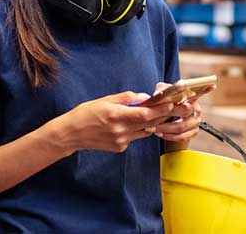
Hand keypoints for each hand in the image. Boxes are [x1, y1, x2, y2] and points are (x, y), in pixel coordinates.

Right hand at [57, 91, 175, 153]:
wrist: (72, 134)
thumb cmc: (86, 113)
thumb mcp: (104, 100)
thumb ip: (125, 98)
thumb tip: (143, 97)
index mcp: (116, 115)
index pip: (145, 114)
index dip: (160, 110)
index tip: (170, 104)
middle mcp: (120, 130)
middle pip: (148, 123)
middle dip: (161, 115)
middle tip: (173, 108)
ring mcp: (121, 141)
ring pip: (143, 131)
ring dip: (151, 123)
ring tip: (158, 113)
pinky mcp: (119, 148)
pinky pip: (134, 137)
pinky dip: (137, 129)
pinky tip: (132, 123)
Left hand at [151, 82, 215, 142]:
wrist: (168, 117)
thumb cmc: (166, 102)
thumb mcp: (163, 92)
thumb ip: (162, 89)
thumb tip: (159, 92)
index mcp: (192, 97)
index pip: (200, 92)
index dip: (206, 88)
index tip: (212, 84)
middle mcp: (197, 109)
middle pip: (184, 113)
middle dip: (168, 117)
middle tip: (153, 120)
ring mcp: (196, 121)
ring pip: (181, 128)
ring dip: (165, 129)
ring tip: (153, 128)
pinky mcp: (193, 132)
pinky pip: (181, 137)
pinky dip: (168, 136)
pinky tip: (160, 133)